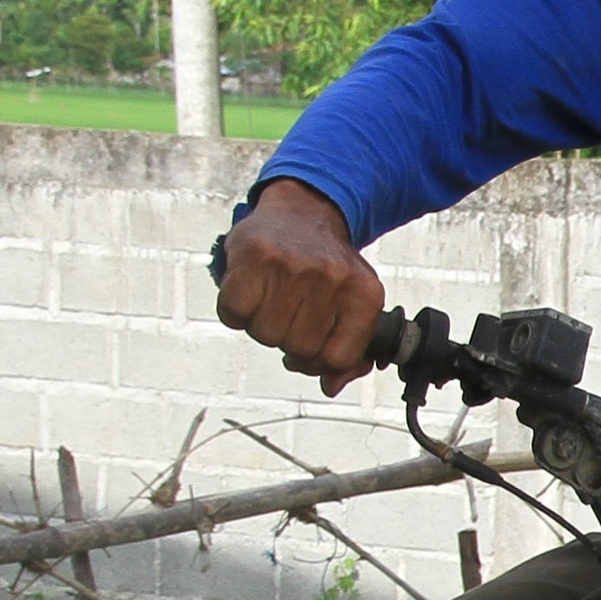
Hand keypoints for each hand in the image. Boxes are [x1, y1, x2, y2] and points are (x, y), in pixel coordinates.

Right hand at [213, 178, 384, 391]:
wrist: (302, 212)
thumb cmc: (327, 268)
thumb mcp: (353, 304)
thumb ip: (348, 351)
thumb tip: (330, 386)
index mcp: (364, 294)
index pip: (338, 358)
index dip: (317, 362)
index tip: (308, 347)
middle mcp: (332, 277)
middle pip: (299, 349)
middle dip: (289, 340)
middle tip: (288, 314)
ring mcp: (293, 265)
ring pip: (266, 335)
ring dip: (262, 326)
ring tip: (271, 300)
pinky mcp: (254, 256)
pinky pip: (235, 313)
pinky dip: (236, 313)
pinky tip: (250, 293)